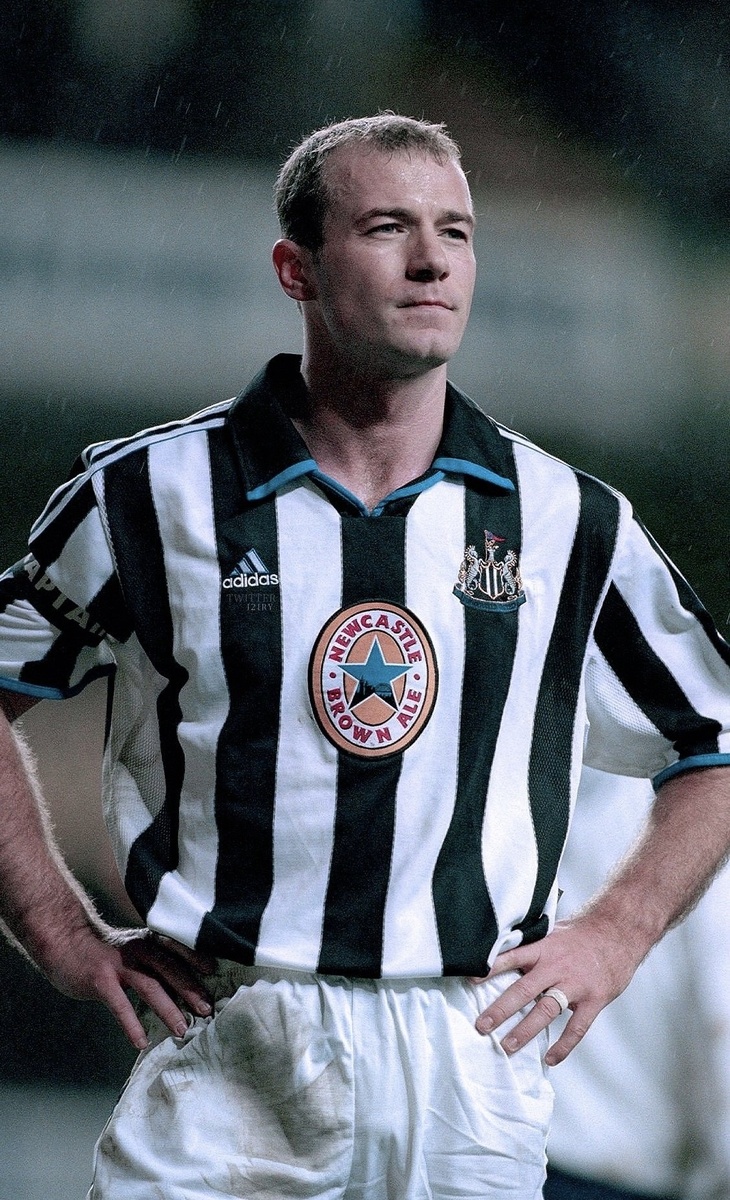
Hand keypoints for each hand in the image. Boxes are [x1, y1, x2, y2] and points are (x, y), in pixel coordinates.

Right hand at [45, 926, 215, 1049]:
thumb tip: (186, 987)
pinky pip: (119, 1005)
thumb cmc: (105, 952)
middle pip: (170, 968)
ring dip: (168, 1009)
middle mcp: (138, 949)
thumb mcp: (133, 950)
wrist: (65, 942)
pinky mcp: (100, 981)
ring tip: (182, 1030)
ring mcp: (118, 964)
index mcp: (149, 941)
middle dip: (191, 989)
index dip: (197, 959)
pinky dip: (131, 1024)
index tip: (217, 974)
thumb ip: (155, 964)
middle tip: (207, 1009)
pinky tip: (141, 1041)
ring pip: (149, 986)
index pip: (178, 949)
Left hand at [470, 916, 637, 1065]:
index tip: (469, 980)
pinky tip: (550, 1058)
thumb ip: (532, 948)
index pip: (511, 957)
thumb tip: (502, 954)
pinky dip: (563, 1045)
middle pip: (523, 990)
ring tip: (507, 1046)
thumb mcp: (553, 933)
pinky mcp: (594, 1000)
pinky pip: (577, 1028)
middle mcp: (556, 966)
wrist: (619, 931)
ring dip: (525, 1030)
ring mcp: (575, 985)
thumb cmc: (582, 933)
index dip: (490, 969)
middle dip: (500, 1009)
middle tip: (482, 1025)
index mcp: (543, 948)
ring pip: (546, 1011)